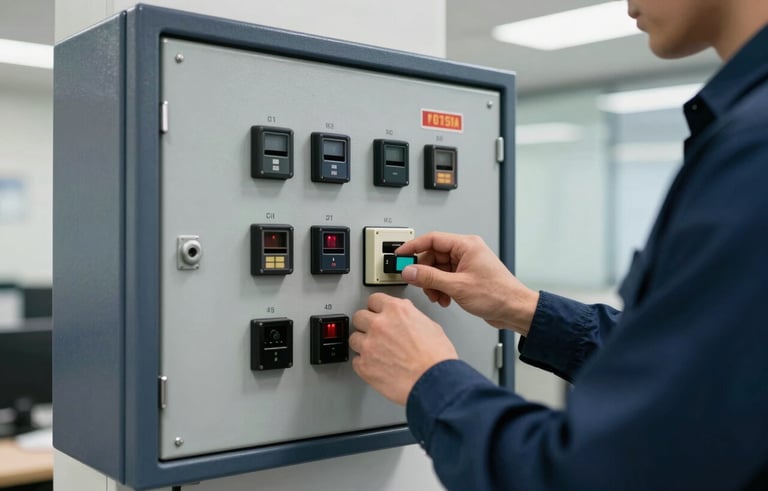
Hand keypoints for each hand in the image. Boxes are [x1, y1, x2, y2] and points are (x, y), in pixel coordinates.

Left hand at [350, 293, 457, 404]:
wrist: (435, 383)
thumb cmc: (437, 358)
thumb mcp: (430, 325)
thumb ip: (411, 318)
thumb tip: (405, 320)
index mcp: (397, 310)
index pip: (374, 299)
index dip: (376, 307)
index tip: (376, 312)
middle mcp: (380, 324)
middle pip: (359, 317)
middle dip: (366, 324)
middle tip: (374, 332)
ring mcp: (369, 345)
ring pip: (354, 338)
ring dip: (363, 343)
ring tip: (375, 351)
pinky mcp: (364, 366)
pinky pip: (356, 360)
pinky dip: (364, 363)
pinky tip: (376, 365)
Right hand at [396, 232, 538, 335]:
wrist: (515, 310)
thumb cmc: (498, 294)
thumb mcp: (457, 286)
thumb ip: (430, 278)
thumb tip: (409, 271)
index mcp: (466, 245)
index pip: (432, 239)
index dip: (413, 247)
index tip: (400, 255)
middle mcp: (466, 251)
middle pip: (433, 256)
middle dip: (425, 273)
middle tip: (419, 284)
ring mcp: (466, 264)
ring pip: (438, 269)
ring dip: (433, 284)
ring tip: (437, 296)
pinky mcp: (467, 276)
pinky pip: (446, 278)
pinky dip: (441, 288)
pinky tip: (445, 299)